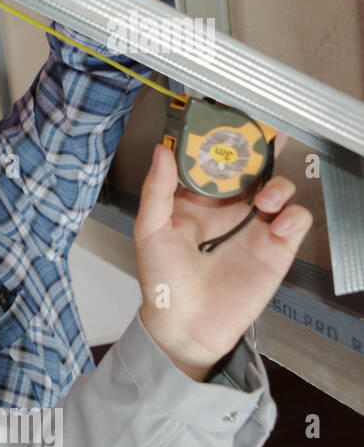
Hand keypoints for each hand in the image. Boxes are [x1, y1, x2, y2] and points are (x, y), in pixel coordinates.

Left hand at [134, 134, 311, 380]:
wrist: (186, 327)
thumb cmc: (163, 281)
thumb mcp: (151, 231)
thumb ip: (157, 190)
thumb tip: (162, 150)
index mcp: (195, 201)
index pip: (211, 161)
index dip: (219, 140)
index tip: (225, 119)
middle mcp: (226, 209)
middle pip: (250, 169)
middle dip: (259, 150)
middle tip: (265, 136)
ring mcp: (253, 227)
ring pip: (278, 188)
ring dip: (278, 184)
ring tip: (266, 198)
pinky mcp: (276, 249)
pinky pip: (296, 221)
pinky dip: (295, 215)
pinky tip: (280, 222)